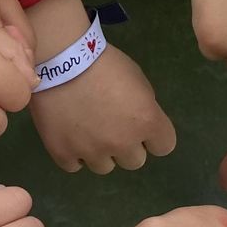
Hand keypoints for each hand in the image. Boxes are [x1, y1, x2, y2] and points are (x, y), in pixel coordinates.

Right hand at [32, 45, 175, 172]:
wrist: (61, 59)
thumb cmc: (104, 63)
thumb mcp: (138, 79)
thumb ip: (145, 107)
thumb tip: (139, 123)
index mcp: (146, 121)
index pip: (164, 146)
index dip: (154, 137)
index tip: (140, 126)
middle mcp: (122, 142)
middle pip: (134, 162)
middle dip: (126, 146)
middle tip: (111, 126)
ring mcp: (91, 151)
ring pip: (104, 167)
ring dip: (100, 152)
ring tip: (87, 131)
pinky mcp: (63, 153)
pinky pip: (75, 166)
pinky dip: (74, 154)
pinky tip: (70, 136)